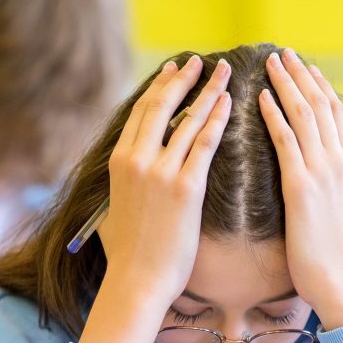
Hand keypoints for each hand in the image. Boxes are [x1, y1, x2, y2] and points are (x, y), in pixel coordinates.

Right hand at [97, 54, 232, 306]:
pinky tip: (230, 103)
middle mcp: (137, 159)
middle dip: (185, 79)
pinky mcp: (185, 187)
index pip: (142, 112)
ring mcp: (160, 171)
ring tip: (225, 73)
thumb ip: (120, 188)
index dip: (161, 87)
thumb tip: (122, 180)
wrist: (137, 280)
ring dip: (209, 92)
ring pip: (188, 119)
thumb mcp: (112, 211)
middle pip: (162, 106)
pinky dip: (217, 119)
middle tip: (202, 61)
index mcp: (118, 161)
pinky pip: (205, 144)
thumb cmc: (127, 255)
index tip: (175, 69)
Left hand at [261, 48, 342, 329]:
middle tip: (285, 52)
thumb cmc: (334, 260)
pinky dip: (275, 115)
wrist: (342, 282)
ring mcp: (323, 172)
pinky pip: (287, 141)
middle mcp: (339, 163)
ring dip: (288, 84)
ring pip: (305, 115)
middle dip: (302, 76)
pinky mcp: (303, 186)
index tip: (307, 67)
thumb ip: (328, 195)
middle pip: (320, 106)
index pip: (334, 116)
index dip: (320, 88)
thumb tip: (320, 192)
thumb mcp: (335, 216)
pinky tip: (262, 97)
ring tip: (272, 62)